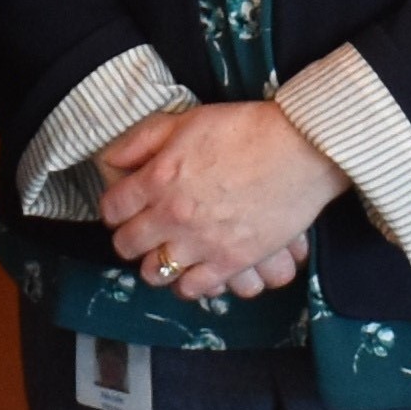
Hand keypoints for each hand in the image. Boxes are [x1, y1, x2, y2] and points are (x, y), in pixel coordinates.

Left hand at [88, 103, 342, 300]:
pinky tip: (193, 268)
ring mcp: (201, 242)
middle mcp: (172, 215)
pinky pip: (192, 288)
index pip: (111, 209)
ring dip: (154, 263)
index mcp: (157, 178)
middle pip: (126, 244)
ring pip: (154, 272)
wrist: (300, 148)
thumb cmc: (244, 128)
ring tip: (166, 253)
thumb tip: (111, 161)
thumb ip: (142, 140)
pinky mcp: (230, 261)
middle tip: (142, 232)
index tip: (124, 208)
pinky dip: (187, 282)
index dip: (114, 208)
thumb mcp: (185, 120)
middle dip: (129, 238)